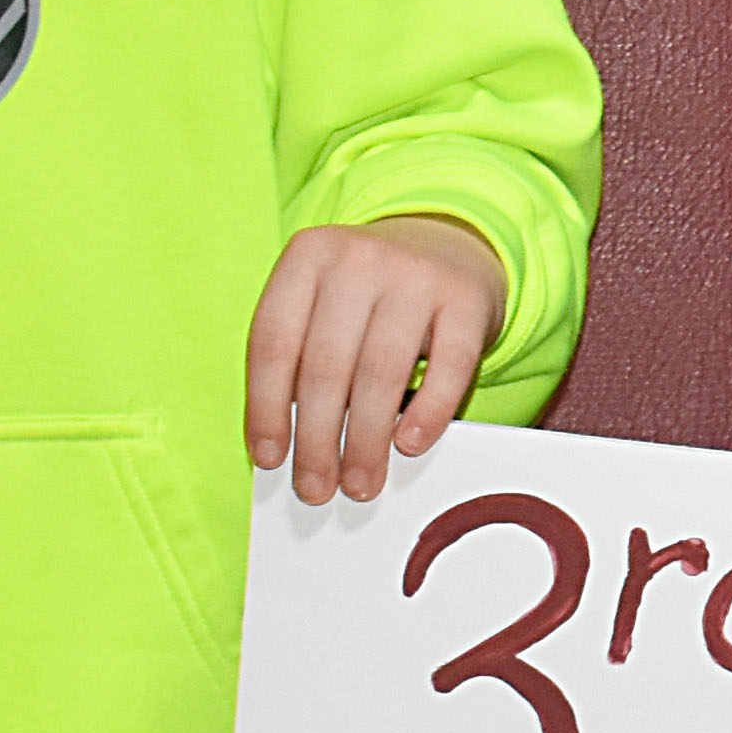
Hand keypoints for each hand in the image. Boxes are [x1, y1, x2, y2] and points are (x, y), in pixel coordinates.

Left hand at [247, 214, 506, 504]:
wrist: (447, 244)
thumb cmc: (371, 293)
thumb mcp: (323, 302)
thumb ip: (300, 356)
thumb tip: (289, 447)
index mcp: (307, 256)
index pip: (273, 342)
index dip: (265, 407)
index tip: (270, 458)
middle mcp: (358, 258)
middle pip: (325, 366)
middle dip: (317, 440)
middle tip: (316, 488)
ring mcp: (416, 275)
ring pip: (381, 373)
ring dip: (366, 441)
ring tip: (360, 482)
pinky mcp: (466, 299)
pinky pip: (447, 367)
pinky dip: (428, 412)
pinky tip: (410, 444)